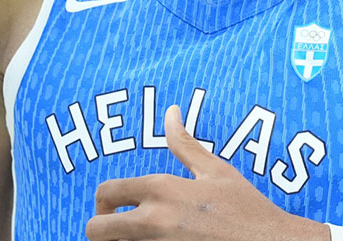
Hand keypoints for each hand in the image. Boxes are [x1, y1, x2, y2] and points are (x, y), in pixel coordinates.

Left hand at [85, 105, 330, 240]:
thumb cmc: (247, 209)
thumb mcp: (217, 172)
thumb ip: (185, 145)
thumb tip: (171, 113)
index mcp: (163, 190)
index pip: (107, 192)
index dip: (102, 202)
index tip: (111, 210)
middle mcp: (154, 222)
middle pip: (95, 230)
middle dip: (100, 229)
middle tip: (116, 231)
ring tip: (136, 239)